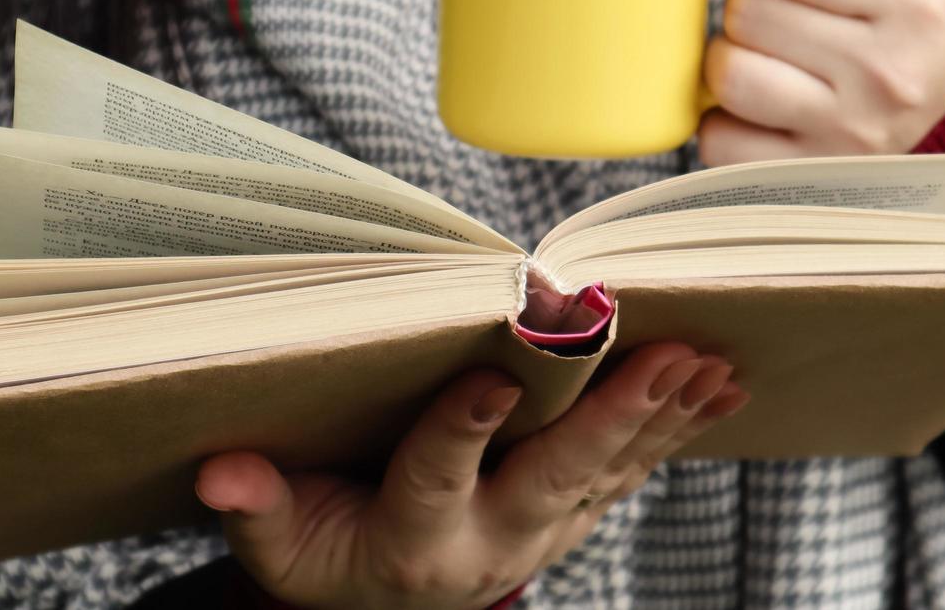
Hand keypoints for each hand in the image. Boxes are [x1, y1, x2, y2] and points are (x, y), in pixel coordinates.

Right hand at [195, 344, 748, 609]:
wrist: (390, 608)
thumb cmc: (325, 555)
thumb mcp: (279, 550)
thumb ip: (258, 510)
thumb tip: (221, 472)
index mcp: (411, 541)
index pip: (437, 476)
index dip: (463, 431)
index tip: (496, 377)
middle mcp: (491, 539)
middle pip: (556, 478)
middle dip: (611, 418)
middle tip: (664, 359)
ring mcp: (543, 532)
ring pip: (610, 471)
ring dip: (662, 416)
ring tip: (708, 360)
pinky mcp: (574, 518)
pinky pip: (634, 473)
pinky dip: (680, 431)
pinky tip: (723, 385)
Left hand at [699, 0, 944, 164]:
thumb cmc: (918, 25)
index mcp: (914, 4)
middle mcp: (886, 74)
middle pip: (748, 11)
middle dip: (748, 0)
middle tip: (778, 11)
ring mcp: (847, 135)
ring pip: (727, 74)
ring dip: (730, 56)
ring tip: (765, 55)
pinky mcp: (810, 178)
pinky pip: (718, 140)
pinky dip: (722, 120)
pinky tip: (759, 106)